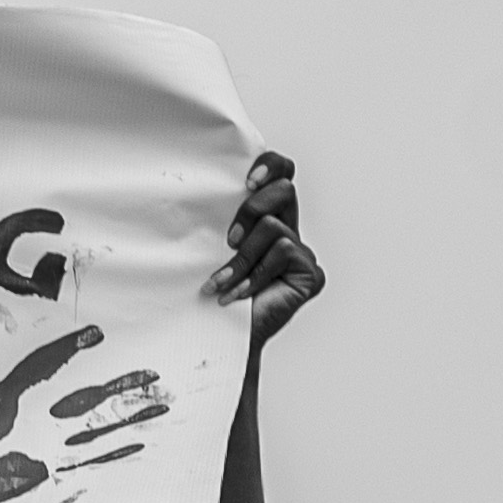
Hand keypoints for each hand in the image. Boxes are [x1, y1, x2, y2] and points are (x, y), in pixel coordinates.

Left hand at [217, 151, 325, 347]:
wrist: (217, 337)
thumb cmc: (208, 292)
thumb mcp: (207, 247)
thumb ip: (215, 218)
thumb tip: (191, 188)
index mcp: (265, 216)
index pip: (281, 172)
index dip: (270, 166)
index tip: (246, 182)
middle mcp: (287, 229)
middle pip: (284, 189)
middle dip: (251, 209)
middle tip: (229, 239)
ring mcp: (302, 252)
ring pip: (274, 227)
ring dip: (242, 258)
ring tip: (223, 283)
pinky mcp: (311, 274)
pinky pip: (283, 252)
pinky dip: (254, 274)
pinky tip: (239, 295)